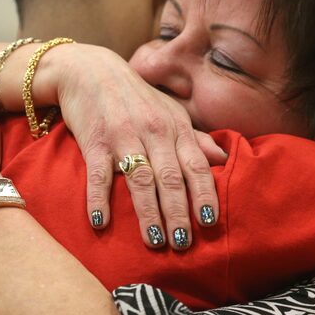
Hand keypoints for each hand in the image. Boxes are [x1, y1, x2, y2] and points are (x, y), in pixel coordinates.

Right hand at [49, 44, 225, 249]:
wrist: (90, 71)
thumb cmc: (135, 97)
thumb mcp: (169, 112)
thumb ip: (194, 138)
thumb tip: (223, 158)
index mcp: (174, 128)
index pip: (195, 165)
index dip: (204, 193)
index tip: (210, 221)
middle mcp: (153, 132)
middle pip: (170, 177)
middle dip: (178, 211)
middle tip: (184, 243)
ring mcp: (123, 137)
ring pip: (140, 178)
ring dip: (147, 212)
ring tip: (155, 241)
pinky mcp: (95, 141)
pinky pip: (99, 173)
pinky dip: (99, 198)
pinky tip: (101, 221)